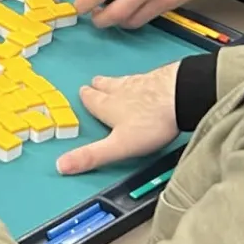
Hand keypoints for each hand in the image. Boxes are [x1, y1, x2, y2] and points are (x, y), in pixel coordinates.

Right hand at [55, 66, 181, 175]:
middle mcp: (124, 90)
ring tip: (115, 81)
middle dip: (100, 86)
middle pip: (107, 86)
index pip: (93, 100)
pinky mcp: (162, 78)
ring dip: (119, 81)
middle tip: (95, 82)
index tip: (83, 91)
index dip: (87, 97)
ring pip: (126, 81)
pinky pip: (148, 77)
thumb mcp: (119, 146)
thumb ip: (92, 155)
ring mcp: (143, 82)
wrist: (182, 95)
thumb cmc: (151, 122)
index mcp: (110, 106)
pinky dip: (144, 79)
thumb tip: (61, 165)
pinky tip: (148, 80)